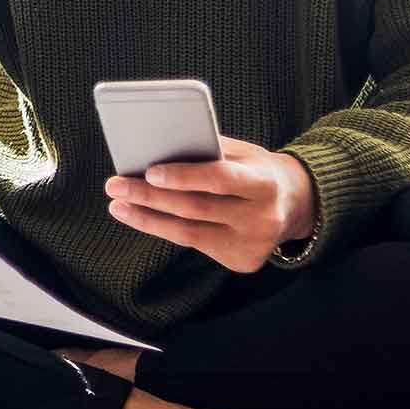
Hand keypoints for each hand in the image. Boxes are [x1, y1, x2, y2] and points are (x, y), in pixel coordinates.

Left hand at [104, 137, 316, 273]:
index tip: (149, 170)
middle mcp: (262, 217)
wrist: (295, 204)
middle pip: (196, 207)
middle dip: (150, 196)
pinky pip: (195, 244)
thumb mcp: (243, 153)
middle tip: (115, 185)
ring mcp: (253, 243)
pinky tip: (141, 217)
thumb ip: (208, 151)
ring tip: (118, 204)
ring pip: (189, 232)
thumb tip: (157, 147)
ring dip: (147, 218)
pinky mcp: (243, 261)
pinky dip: (164, 230)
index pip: (220, 179)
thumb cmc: (256, 170)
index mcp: (265, 183)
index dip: (184, 176)